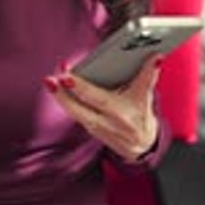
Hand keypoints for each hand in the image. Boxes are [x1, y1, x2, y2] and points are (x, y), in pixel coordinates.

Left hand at [44, 56, 160, 160]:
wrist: (140, 147)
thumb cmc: (141, 117)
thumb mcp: (146, 97)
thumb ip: (148, 77)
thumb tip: (155, 57)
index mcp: (124, 111)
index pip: (110, 95)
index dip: (96, 85)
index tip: (75, 75)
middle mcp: (109, 121)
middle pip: (87, 105)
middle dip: (72, 90)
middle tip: (58, 77)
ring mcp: (97, 127)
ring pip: (75, 111)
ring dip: (61, 96)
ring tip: (50, 81)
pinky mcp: (89, 128)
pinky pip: (74, 113)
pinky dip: (64, 100)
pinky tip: (55, 87)